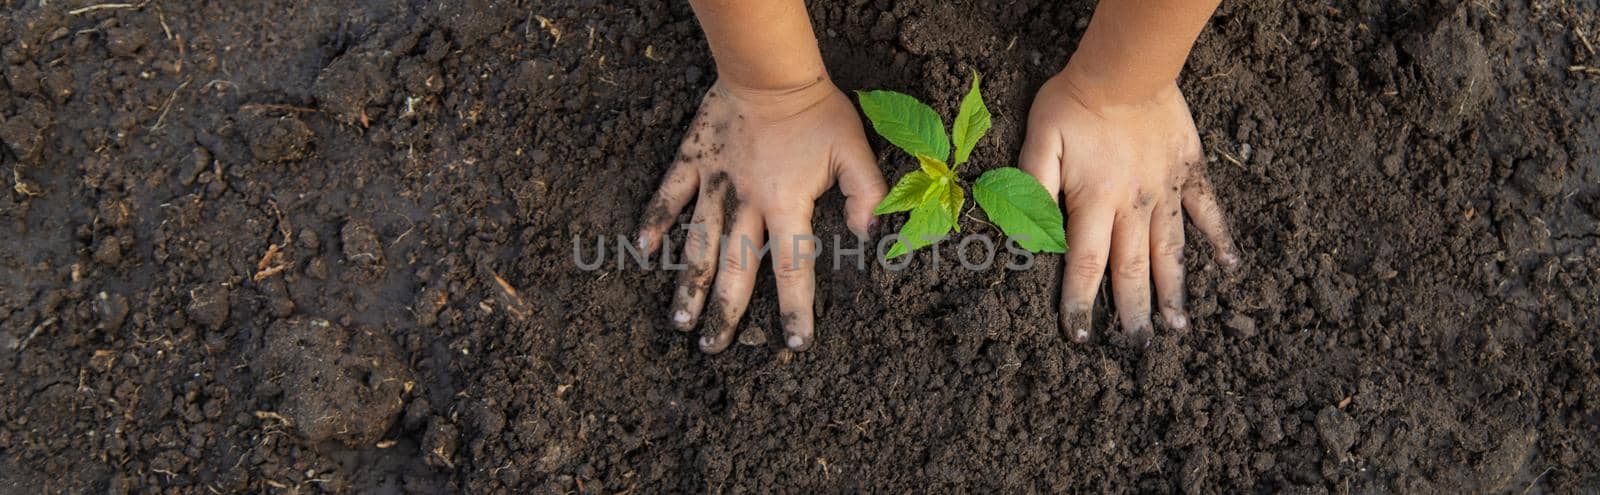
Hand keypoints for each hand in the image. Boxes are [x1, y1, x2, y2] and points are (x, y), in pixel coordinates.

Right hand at [637, 77, 886, 353]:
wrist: (769, 70)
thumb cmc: (816, 110)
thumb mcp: (854, 151)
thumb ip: (867, 195)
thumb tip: (868, 236)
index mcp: (788, 206)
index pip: (794, 269)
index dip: (796, 309)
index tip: (794, 343)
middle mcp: (747, 204)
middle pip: (735, 269)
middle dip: (725, 313)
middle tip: (713, 348)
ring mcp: (715, 184)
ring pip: (698, 244)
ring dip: (688, 284)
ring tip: (679, 321)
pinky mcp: (693, 160)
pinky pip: (669, 195)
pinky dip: (655, 221)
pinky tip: (643, 249)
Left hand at [1020, 70, 1239, 347]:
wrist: (1126, 67)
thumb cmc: (1074, 103)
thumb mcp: (1038, 143)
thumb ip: (1030, 191)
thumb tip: (1023, 239)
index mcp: (1093, 204)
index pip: (1084, 267)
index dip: (1080, 304)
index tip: (1080, 337)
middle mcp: (1132, 206)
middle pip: (1132, 269)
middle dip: (1133, 311)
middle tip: (1137, 347)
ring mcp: (1165, 191)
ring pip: (1171, 251)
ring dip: (1175, 290)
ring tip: (1179, 326)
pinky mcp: (1189, 171)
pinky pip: (1208, 211)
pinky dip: (1220, 239)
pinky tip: (1231, 266)